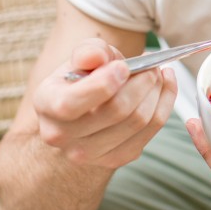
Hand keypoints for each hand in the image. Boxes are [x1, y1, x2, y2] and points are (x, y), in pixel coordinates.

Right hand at [32, 38, 177, 169]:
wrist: (85, 110)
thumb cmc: (83, 77)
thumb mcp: (81, 56)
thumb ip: (89, 51)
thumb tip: (96, 57)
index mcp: (46, 105)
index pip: (71, 103)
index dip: (103, 84)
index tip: (124, 66)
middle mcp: (61, 136)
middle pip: (116, 111)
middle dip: (142, 81)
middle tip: (152, 64)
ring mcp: (89, 153)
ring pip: (139, 121)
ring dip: (157, 91)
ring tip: (158, 72)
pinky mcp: (117, 158)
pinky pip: (152, 130)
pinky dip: (164, 103)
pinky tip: (163, 86)